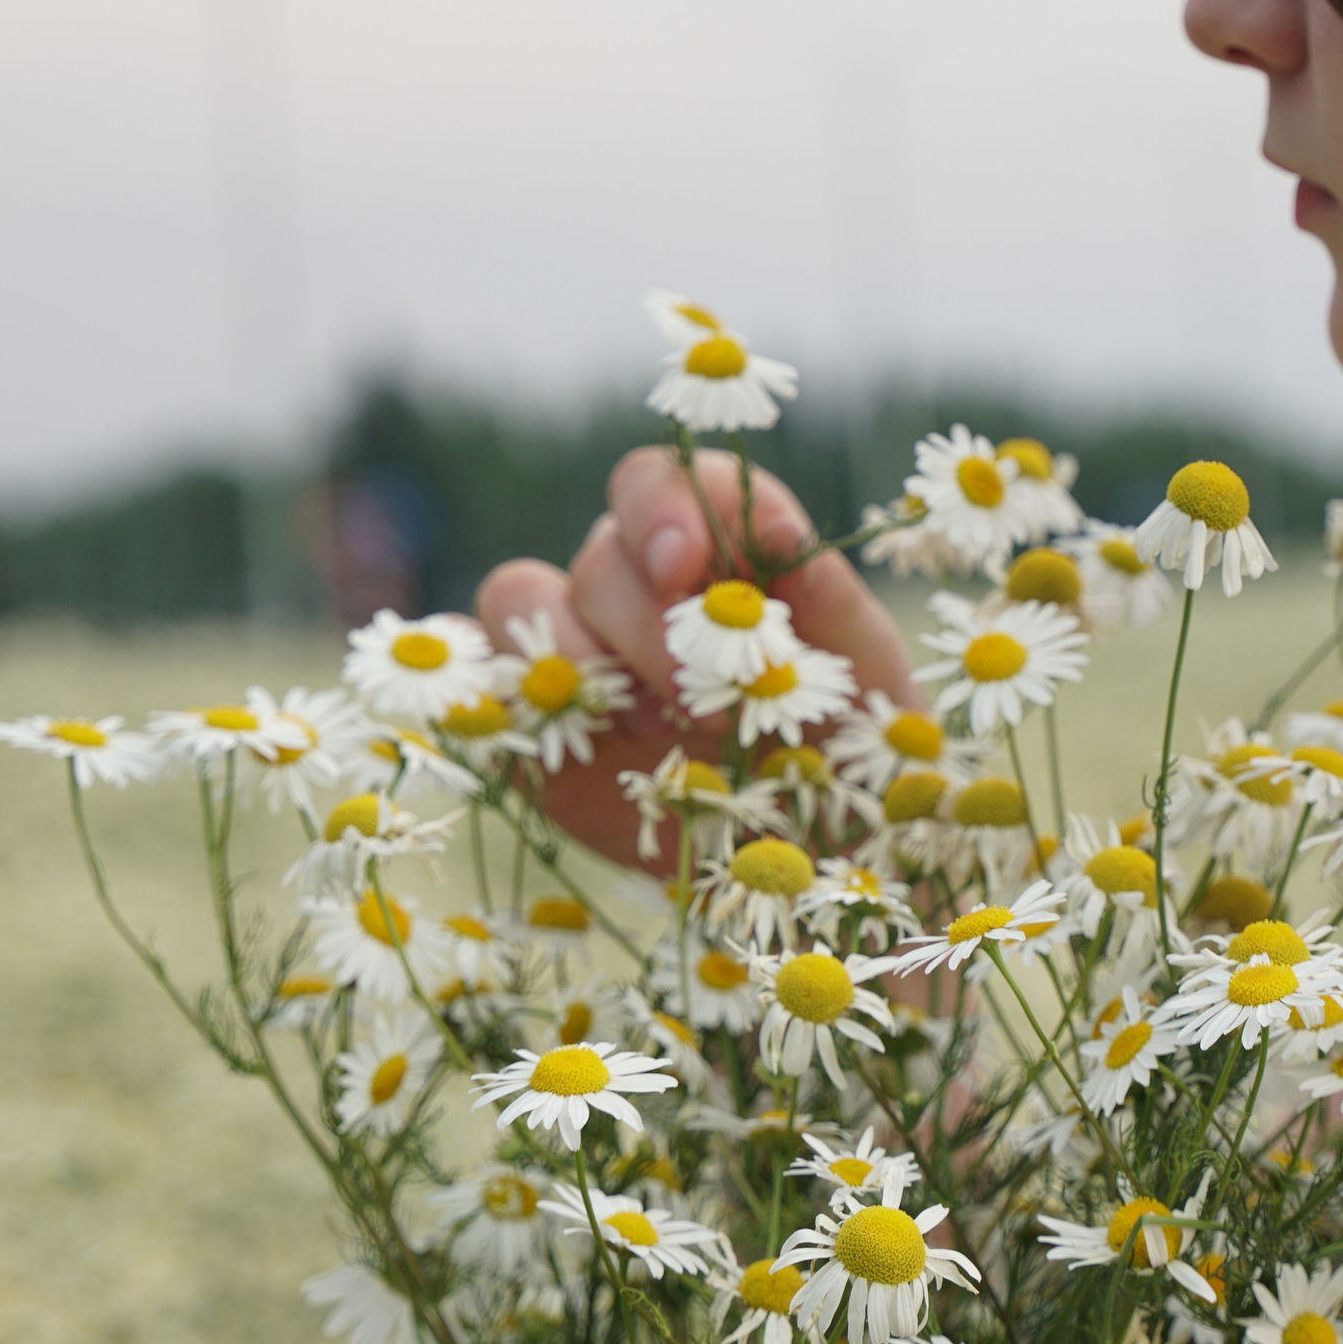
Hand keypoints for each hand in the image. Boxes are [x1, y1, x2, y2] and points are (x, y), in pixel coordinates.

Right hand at [475, 446, 918, 870]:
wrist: (813, 860)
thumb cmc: (846, 751)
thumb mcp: (864, 677)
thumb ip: (830, 604)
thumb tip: (786, 539)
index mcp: (714, 556)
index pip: (664, 484)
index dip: (665, 507)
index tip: (689, 562)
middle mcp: (634, 594)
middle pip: (599, 558)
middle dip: (648, 625)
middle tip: (704, 698)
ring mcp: (574, 660)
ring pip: (518, 602)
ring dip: (577, 660)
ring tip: (653, 729)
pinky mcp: (532, 731)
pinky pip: (478, 684)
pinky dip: (484, 690)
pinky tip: (534, 725)